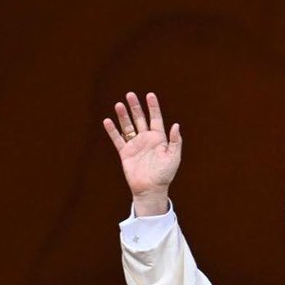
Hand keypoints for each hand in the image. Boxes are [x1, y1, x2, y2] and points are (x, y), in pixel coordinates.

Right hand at [102, 91, 181, 215]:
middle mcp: (146, 139)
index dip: (153, 107)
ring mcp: (135, 145)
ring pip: (128, 126)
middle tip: (130, 94)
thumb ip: (175, 141)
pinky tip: (108, 121)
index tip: (150, 95)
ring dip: (123, 115)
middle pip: (140, 119)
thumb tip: (176, 125)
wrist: (151, 189)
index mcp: (159, 138)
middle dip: (135, 107)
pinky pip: (118, 139)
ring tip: (119, 104)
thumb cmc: (165, 174)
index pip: (156, 118)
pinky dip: (112, 131)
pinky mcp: (125, 153)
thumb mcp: (174, 157)